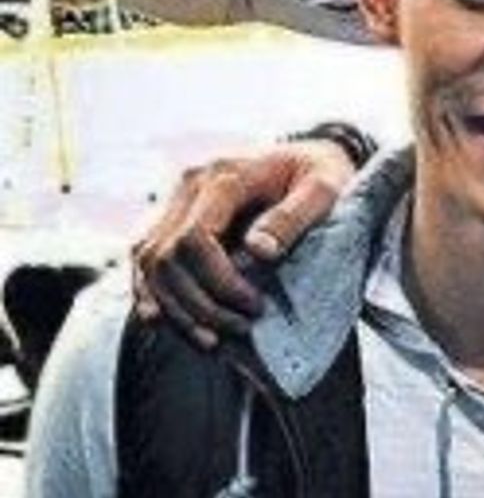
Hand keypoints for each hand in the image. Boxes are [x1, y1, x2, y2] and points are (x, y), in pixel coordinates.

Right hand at [131, 139, 357, 347]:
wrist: (309, 157)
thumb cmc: (320, 174)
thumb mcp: (323, 190)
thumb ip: (293, 217)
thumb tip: (260, 251)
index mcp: (223, 176)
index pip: (195, 238)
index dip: (218, 282)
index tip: (256, 307)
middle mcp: (188, 187)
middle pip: (164, 256)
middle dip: (197, 303)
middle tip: (240, 329)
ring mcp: (175, 203)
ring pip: (148, 263)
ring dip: (174, 308)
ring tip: (211, 341)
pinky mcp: (172, 221)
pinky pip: (147, 263)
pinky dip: (154, 296)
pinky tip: (169, 324)